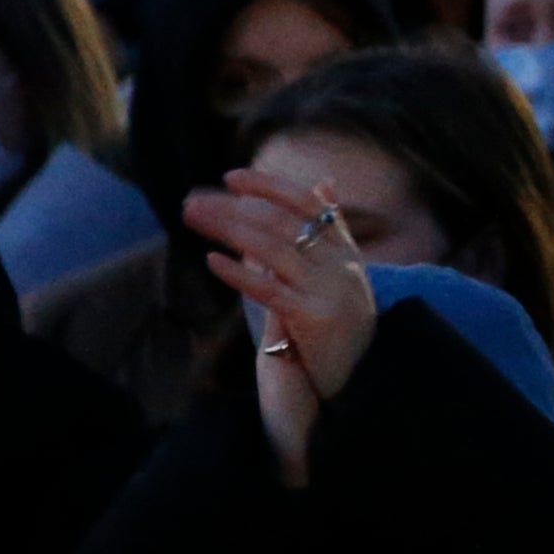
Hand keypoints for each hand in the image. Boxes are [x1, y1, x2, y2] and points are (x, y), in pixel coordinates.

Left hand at [186, 170, 380, 488]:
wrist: (360, 375)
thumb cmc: (339, 319)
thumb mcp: (338, 268)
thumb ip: (327, 228)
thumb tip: (323, 182)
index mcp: (345, 250)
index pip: (308, 203)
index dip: (270, 186)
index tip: (231, 178)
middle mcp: (341, 265)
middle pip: (281, 222)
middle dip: (233, 208)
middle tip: (193, 202)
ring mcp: (330, 291)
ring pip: (273, 249)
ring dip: (228, 230)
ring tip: (194, 221)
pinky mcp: (315, 318)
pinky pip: (269, 289)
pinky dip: (239, 273)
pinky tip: (212, 261)